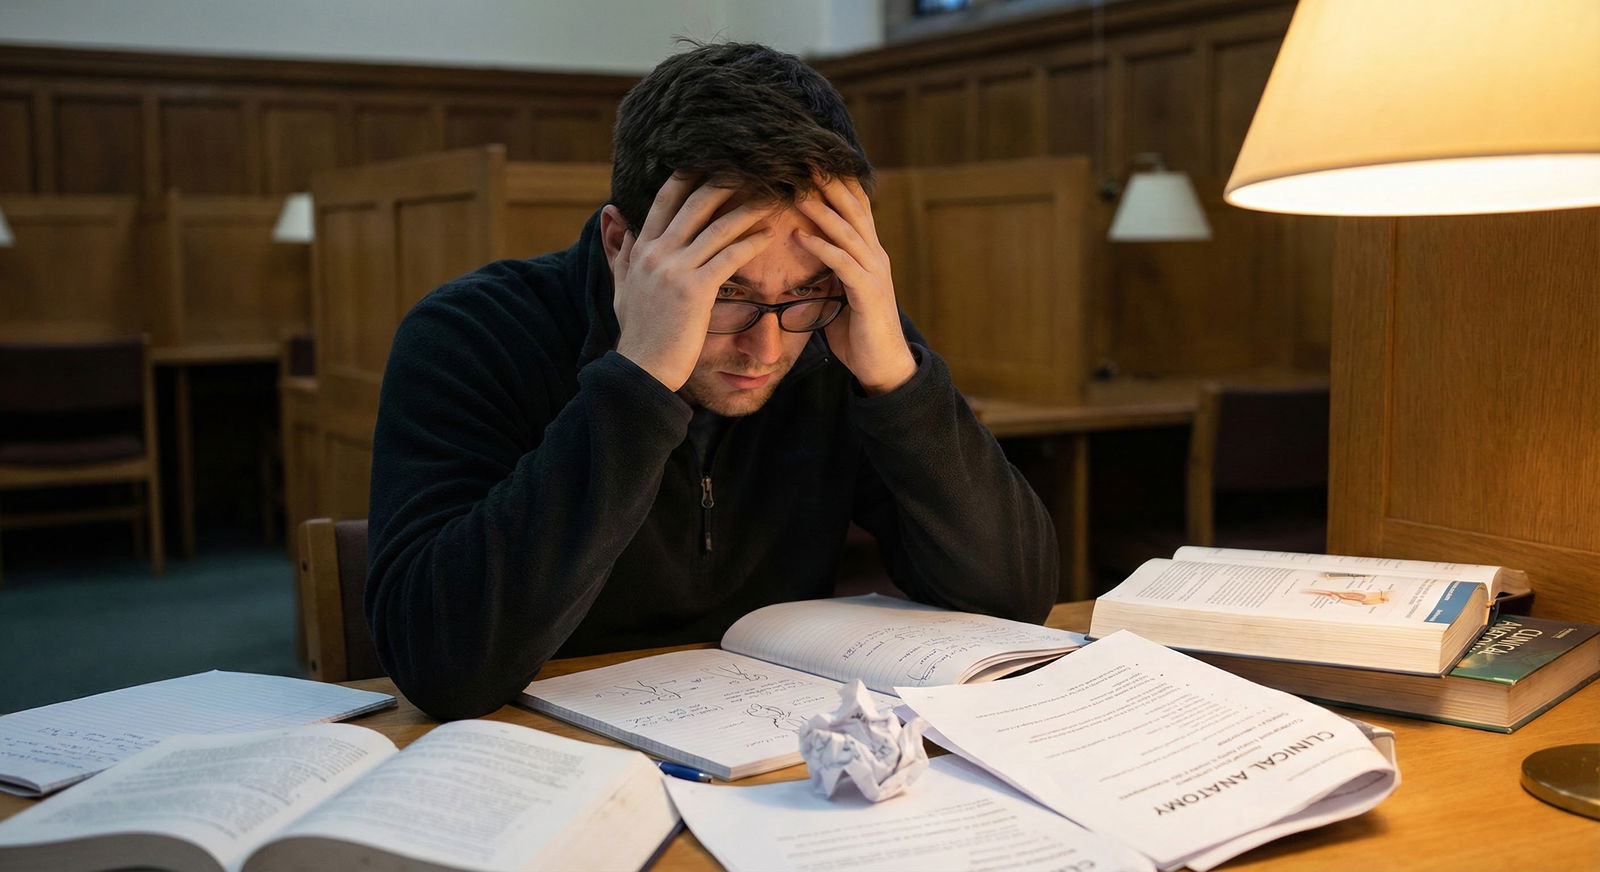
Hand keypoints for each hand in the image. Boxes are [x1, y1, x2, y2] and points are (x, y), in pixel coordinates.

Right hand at [605, 174, 775, 390]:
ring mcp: (676, 270)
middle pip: (695, 203)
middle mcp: (657, 252)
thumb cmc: (638, 332)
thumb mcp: (622, 286)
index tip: (713, 160)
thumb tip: (614, 215)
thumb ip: (620, 250)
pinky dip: (752, 242)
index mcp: (643, 249)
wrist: (642, 368)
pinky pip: (730, 256)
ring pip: (718, 227)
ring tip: (771, 196)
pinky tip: (769, 234)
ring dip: (748, 208)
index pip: (666, 199)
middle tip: (751, 166)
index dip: (689, 176)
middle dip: (725, 181)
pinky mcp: (696, 290)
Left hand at [795, 177, 916, 394]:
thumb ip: (829, 271)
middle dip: (830, 184)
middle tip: (806, 161)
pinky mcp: (867, 293)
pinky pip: (843, 263)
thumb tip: (806, 256)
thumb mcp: (840, 294)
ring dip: (822, 211)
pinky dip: (821, 247)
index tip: (813, 163)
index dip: (837, 184)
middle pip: (854, 210)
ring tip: (797, 192)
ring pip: (848, 232)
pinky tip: (800, 236)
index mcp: (869, 254)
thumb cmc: (859, 331)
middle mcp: (875, 256)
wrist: (884, 366)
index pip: (856, 209)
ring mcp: (874, 273)